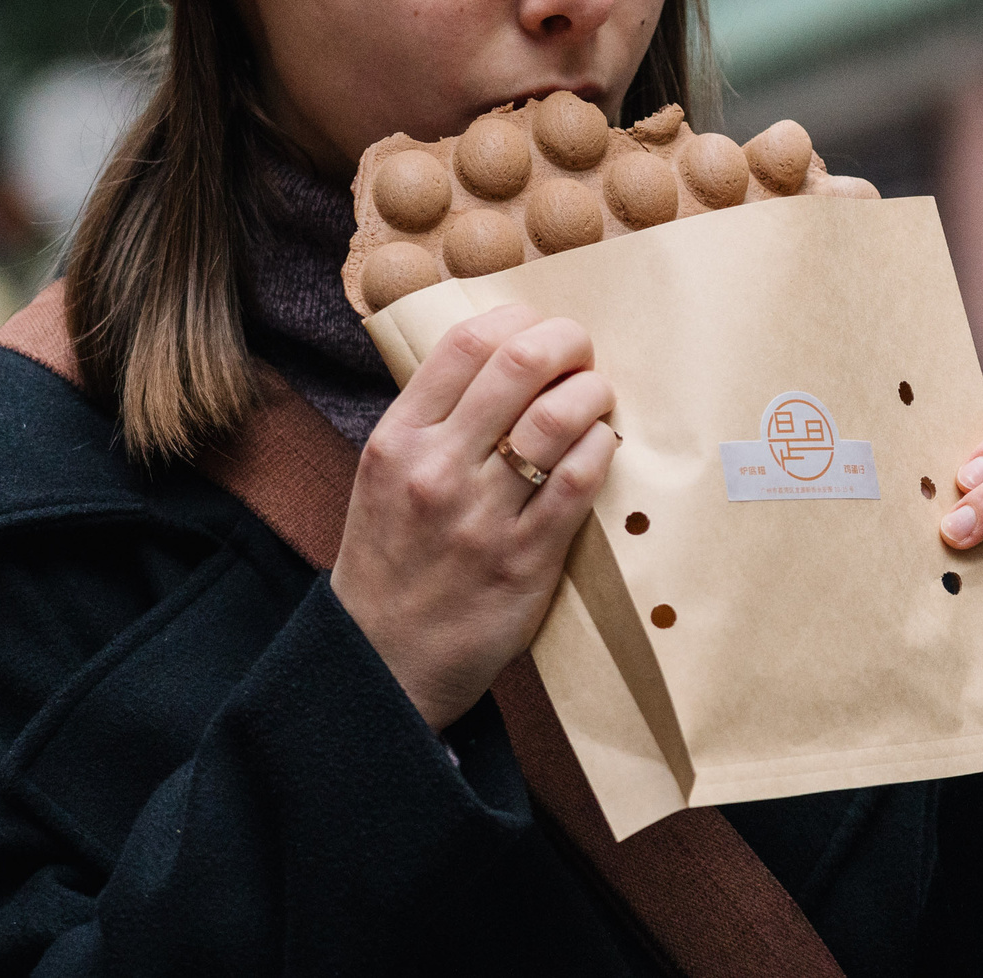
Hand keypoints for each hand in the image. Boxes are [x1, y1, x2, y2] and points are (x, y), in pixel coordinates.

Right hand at [329, 305, 618, 729]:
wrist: (381, 663)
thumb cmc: (390, 561)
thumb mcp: (382, 476)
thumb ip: (430, 420)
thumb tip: (497, 357)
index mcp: (396, 440)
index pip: (464, 344)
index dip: (517, 319)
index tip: (538, 326)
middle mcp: (435, 469)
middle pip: (517, 364)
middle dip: (565, 342)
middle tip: (581, 350)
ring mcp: (481, 515)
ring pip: (556, 418)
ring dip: (591, 392)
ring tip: (596, 395)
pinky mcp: (525, 559)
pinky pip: (578, 479)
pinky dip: (600, 446)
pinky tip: (602, 442)